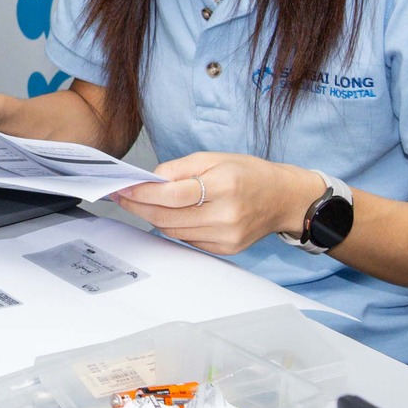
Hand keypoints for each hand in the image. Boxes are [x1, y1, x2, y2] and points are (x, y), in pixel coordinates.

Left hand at [113, 153, 323, 255]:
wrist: (284, 198)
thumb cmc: (249, 174)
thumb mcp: (214, 158)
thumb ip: (179, 168)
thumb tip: (149, 181)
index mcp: (225, 186)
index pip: (172, 195)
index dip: (143, 194)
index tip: (124, 189)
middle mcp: (226, 215)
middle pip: (168, 217)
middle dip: (140, 207)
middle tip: (123, 198)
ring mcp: (227, 236)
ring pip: (174, 231)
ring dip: (152, 218)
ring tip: (141, 204)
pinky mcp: (226, 249)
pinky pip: (188, 240)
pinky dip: (174, 227)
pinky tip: (169, 215)